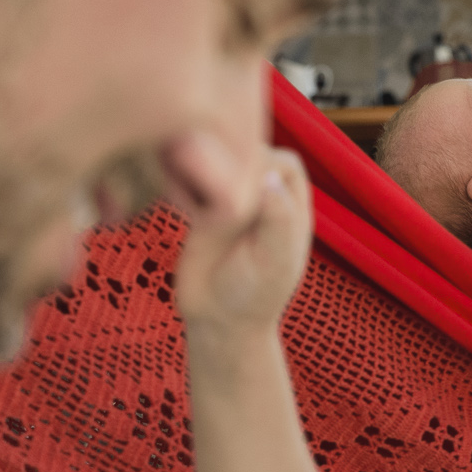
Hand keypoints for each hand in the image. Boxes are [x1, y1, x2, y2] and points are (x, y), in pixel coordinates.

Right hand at [168, 132, 312, 334]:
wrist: (217, 320)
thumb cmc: (255, 294)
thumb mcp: (274, 261)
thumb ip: (277, 221)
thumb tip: (268, 177)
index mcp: (290, 206)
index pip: (285, 163)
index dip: (267, 165)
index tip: (245, 189)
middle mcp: (263, 197)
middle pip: (250, 151)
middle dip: (232, 159)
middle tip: (215, 186)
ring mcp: (231, 199)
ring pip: (221, 158)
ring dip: (207, 164)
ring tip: (197, 197)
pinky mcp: (200, 206)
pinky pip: (194, 176)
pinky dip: (185, 177)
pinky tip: (180, 201)